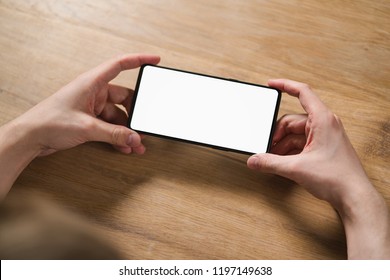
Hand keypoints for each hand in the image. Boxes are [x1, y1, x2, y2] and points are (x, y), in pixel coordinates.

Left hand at [0, 54, 158, 198]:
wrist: (30, 137)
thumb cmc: (50, 122)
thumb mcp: (87, 127)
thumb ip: (114, 133)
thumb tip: (135, 137)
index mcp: (92, 83)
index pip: (120, 65)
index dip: (138, 60)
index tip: (154, 60)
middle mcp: (94, 92)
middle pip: (124, 98)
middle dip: (135, 113)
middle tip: (144, 125)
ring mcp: (92, 107)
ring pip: (118, 116)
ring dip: (127, 130)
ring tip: (137, 143)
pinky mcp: (89, 120)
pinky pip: (110, 126)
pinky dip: (118, 136)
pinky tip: (125, 146)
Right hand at [247, 79, 369, 207]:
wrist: (354, 196)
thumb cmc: (337, 178)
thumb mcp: (297, 168)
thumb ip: (271, 163)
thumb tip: (254, 160)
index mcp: (322, 119)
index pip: (302, 92)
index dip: (285, 85)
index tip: (271, 84)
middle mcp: (324, 124)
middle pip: (292, 120)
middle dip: (277, 133)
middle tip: (266, 146)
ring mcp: (324, 136)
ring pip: (295, 133)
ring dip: (282, 144)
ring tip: (271, 158)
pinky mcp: (322, 147)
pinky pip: (300, 143)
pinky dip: (289, 151)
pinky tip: (281, 161)